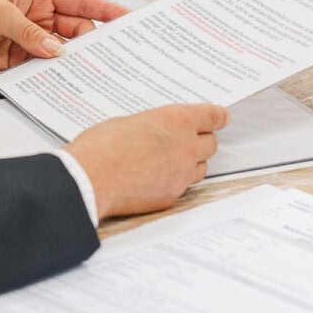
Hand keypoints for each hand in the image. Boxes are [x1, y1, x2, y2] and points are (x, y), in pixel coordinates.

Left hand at [0, 0, 127, 71]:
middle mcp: (38, 16)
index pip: (79, 1)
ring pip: (63, 50)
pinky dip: (56, 74)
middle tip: (113, 55)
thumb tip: (58, 51)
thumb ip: (29, 33)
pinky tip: (69, 81)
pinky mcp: (20, 60)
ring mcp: (31, 40)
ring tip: (97, 71)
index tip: (128, 18)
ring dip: (76, 60)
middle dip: (94, 41)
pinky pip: (44, 67)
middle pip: (77, 29)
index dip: (104, 9)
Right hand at [68, 104, 229, 220]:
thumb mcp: (129, 122)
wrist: (90, 180)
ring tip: (171, 160)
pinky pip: (182, 187)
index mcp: (177, 121)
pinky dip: (174, 181)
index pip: (212, 116)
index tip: (221, 117)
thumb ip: (152, 127)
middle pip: (211, 144)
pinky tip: (156, 178)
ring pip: (200, 168)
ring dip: (191, 163)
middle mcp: (186, 148)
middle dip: (201, 141)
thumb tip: (155, 133)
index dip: (217, 116)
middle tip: (188, 139)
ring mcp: (181, 175)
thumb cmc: (102, 147)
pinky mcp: (171, 196)